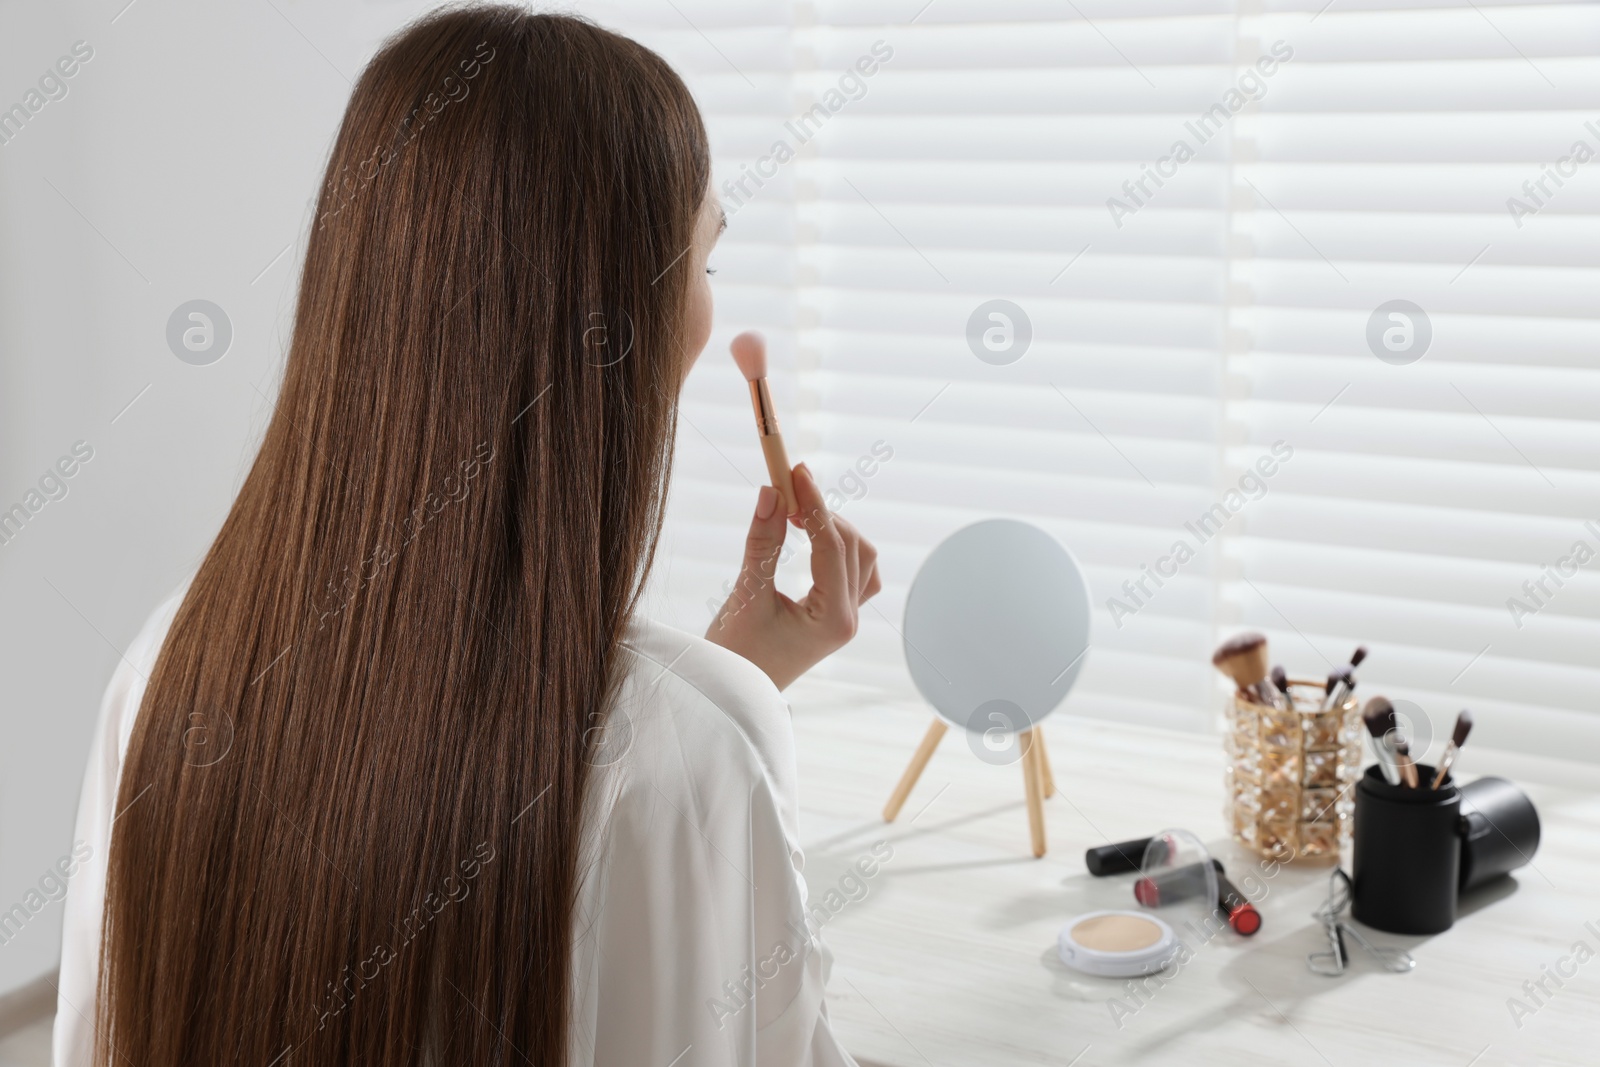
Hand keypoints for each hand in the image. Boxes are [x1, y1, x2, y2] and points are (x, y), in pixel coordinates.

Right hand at [705, 463, 880, 690]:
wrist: (729, 698)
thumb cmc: (734, 657)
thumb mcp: (746, 595)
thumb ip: (762, 542)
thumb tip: (771, 492)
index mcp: (833, 619)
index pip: (832, 545)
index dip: (814, 503)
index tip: (794, 471)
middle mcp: (847, 619)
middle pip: (854, 547)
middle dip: (824, 513)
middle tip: (787, 488)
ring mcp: (844, 620)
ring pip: (859, 559)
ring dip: (834, 529)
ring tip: (796, 512)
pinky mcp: (833, 618)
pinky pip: (851, 573)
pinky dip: (835, 548)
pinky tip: (809, 538)